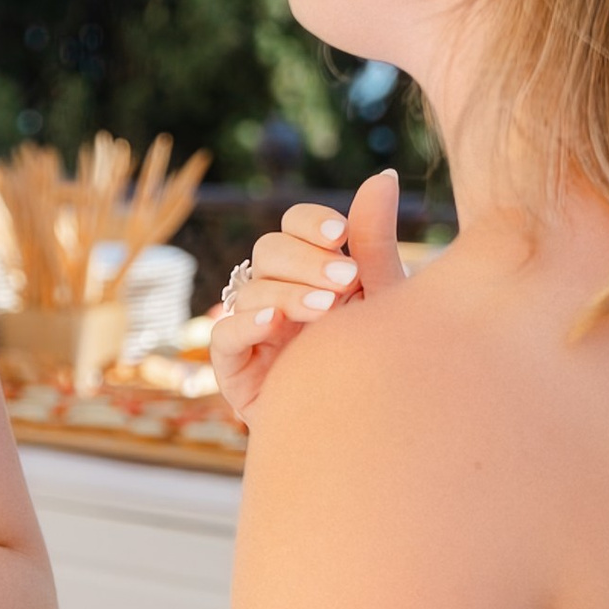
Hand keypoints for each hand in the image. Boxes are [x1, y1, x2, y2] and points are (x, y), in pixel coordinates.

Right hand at [209, 171, 403, 424]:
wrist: (377, 433)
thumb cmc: (382, 364)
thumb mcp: (383, 298)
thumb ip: (372, 239)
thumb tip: (383, 175)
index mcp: (311, 271)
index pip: (292, 227)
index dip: (310, 224)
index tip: (340, 233)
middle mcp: (278, 294)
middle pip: (268, 251)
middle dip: (305, 259)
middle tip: (347, 281)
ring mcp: (254, 331)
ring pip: (251, 289)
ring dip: (288, 293)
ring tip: (328, 309)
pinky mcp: (236, 371)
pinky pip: (226, 337)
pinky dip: (247, 325)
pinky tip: (278, 325)